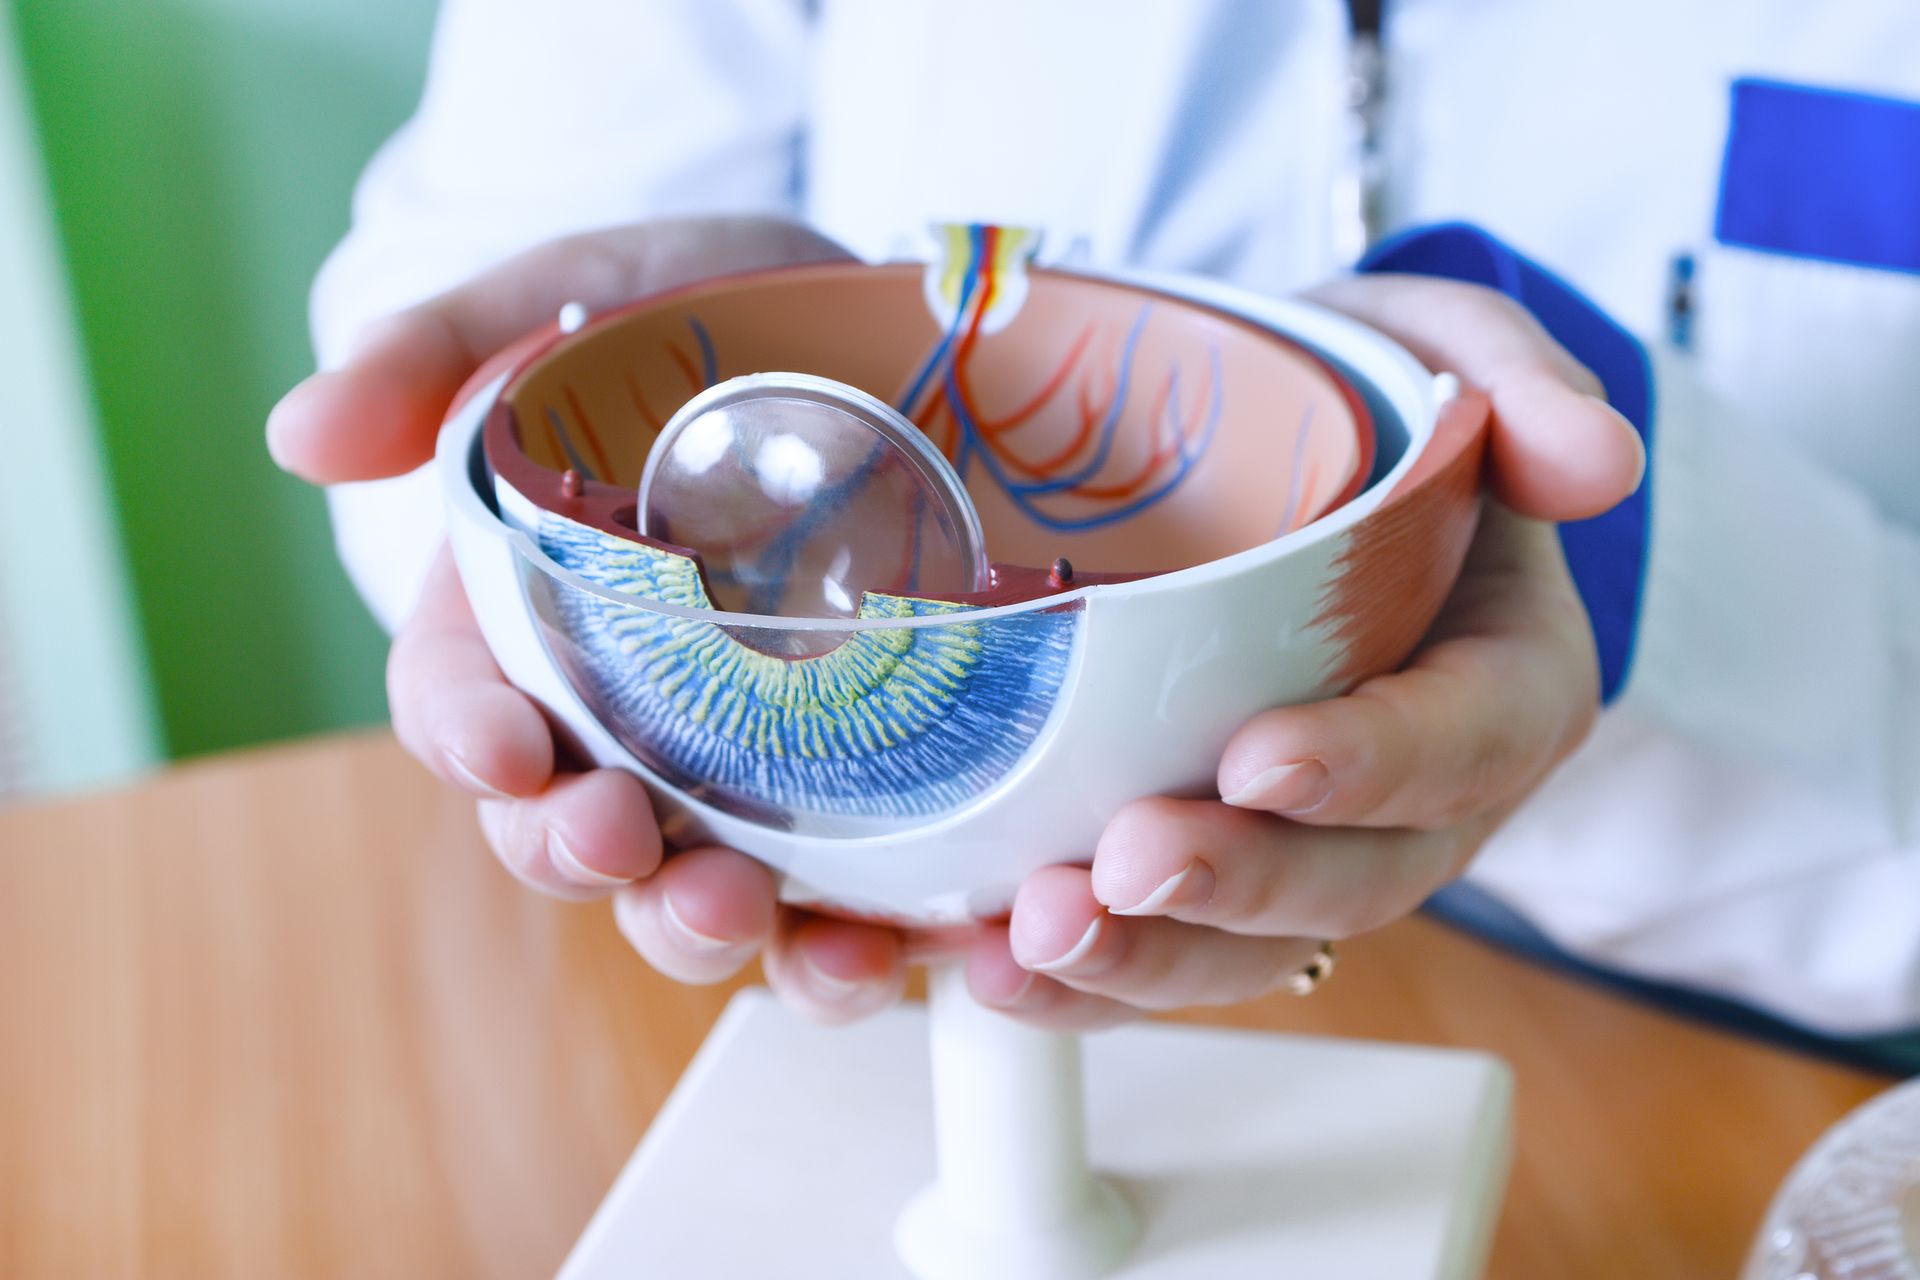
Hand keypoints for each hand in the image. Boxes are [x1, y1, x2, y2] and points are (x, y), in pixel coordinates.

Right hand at [268, 218, 916, 1023]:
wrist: (877, 322)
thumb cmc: (701, 306)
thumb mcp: (571, 291)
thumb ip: (438, 352)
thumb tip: (302, 437)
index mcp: (522, 615)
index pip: (458, 706)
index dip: (466, 740)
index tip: (504, 748)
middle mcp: (619, 712)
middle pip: (563, 827)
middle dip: (577, 855)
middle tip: (619, 841)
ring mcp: (738, 760)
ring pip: (690, 885)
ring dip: (705, 925)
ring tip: (747, 915)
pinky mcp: (860, 784)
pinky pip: (847, 894)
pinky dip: (860, 939)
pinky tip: (898, 947)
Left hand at [959, 275, 1647, 1028]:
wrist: (1271, 448)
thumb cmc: (1360, 405)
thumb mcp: (1442, 346)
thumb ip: (1519, 378)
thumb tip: (1597, 459)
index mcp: (1504, 678)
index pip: (1466, 741)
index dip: (1372, 765)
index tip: (1261, 760)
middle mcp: (1419, 792)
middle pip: (1355, 879)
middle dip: (1238, 885)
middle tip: (1122, 866)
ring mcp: (1315, 845)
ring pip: (1252, 946)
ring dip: (1143, 962)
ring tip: (1032, 940)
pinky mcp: (1219, 866)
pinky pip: (1163, 949)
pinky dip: (1079, 980)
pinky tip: (983, 965)